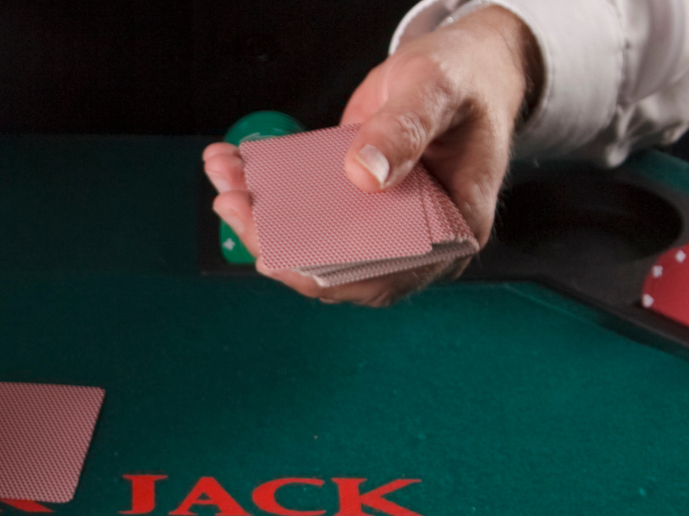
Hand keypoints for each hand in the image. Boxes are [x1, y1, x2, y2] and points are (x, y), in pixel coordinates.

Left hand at [203, 5, 534, 306]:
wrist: (460, 68)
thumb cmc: (463, 80)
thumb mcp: (437, 91)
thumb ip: (405, 129)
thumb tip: (365, 176)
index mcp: (452, 231)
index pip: (384, 275)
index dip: (326, 273)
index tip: (273, 254)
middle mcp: (414, 239)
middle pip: (337, 266)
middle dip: (275, 241)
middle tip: (232, 205)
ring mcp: (380, 224)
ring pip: (313, 242)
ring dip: (260, 216)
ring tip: (225, 178)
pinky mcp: (353, 205)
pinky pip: (306, 212)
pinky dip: (267, 193)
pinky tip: (235, 165)